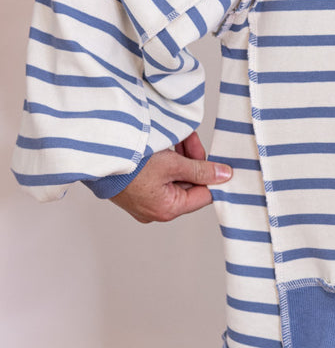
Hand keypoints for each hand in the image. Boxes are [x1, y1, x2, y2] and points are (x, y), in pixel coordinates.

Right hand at [110, 131, 232, 222]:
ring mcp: (145, 200)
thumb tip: (225, 175)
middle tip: (190, 139)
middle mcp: (156, 210)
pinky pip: (161, 175)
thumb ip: (201, 170)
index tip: (218, 159)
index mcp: (167, 210)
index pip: (203, 195)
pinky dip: (166, 159)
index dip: (212, 176)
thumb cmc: (130, 164)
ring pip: (175, 177)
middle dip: (193, 159)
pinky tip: (167, 142)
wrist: (96, 156)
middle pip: (189, 184)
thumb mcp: (172, 164)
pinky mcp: (137, 189)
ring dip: (180, 156)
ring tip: (177, 137)